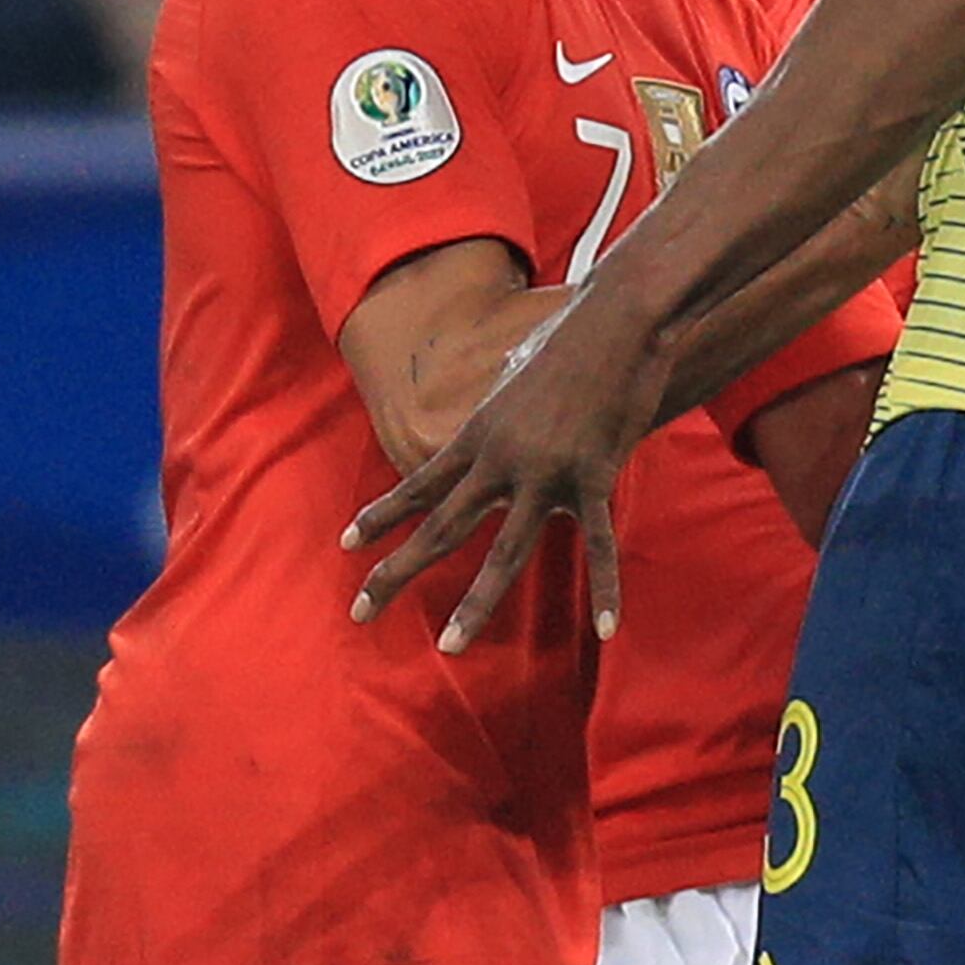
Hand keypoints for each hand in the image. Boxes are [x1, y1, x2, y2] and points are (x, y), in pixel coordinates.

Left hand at [341, 290, 670, 652]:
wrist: (617, 319)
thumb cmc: (573, 334)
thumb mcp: (519, 368)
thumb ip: (507, 398)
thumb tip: (508, 395)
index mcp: (479, 433)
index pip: (419, 485)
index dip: (382, 516)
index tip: (347, 545)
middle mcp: (500, 460)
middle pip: (441, 527)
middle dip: (396, 573)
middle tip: (360, 611)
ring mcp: (545, 473)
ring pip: (504, 552)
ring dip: (476, 603)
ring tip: (451, 645)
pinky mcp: (593, 476)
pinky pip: (597, 545)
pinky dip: (605, 588)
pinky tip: (607, 628)